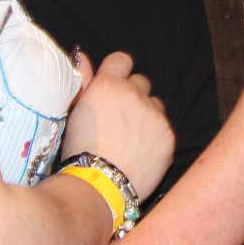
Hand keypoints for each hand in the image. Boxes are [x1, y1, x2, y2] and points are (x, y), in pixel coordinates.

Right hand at [60, 51, 173, 199]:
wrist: (100, 187)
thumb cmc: (81, 152)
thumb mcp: (75, 113)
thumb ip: (84, 81)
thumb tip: (83, 57)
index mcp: (107, 85)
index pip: (122, 59)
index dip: (118, 72)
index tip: (115, 86)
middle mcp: (132, 94)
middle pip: (140, 82)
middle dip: (132, 95)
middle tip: (120, 119)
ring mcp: (153, 114)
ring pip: (155, 104)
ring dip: (146, 114)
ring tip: (131, 138)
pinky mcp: (168, 134)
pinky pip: (164, 127)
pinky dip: (156, 136)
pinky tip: (141, 151)